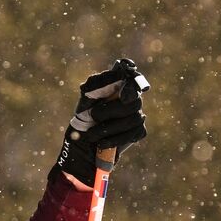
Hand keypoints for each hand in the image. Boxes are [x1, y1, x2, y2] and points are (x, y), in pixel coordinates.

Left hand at [54, 59, 147, 188]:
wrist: (82, 146)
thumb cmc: (83, 118)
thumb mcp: (85, 98)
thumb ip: (96, 83)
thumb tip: (116, 74)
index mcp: (119, 85)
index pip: (132, 78)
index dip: (131, 82)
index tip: (122, 93)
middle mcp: (131, 98)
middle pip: (134, 100)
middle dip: (111, 110)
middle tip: (94, 116)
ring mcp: (137, 115)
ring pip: (134, 118)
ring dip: (109, 128)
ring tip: (92, 134)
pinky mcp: (138, 132)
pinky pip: (133, 133)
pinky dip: (114, 139)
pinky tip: (102, 142)